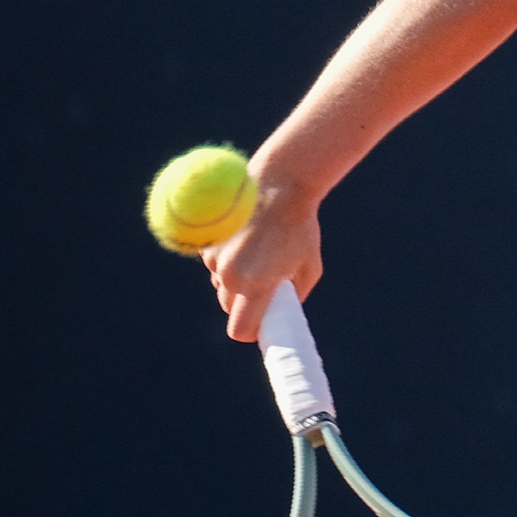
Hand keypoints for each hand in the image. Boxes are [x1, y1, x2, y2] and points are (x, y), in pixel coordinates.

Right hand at [204, 182, 322, 341]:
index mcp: (257, 285)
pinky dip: (228, 261)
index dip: (251, 332)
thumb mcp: (309, 267)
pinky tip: (246, 242)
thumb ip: (294, 297)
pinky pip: (215, 265)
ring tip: (260, 258)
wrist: (279, 185)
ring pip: (221, 286)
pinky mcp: (206, 243)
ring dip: (236, 282)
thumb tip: (282, 315)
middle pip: (229, 309)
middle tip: (266, 291)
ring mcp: (215, 258)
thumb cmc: (301, 228)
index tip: (261, 328)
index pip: (241, 329)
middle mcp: (230, 275)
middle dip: (245, 306)